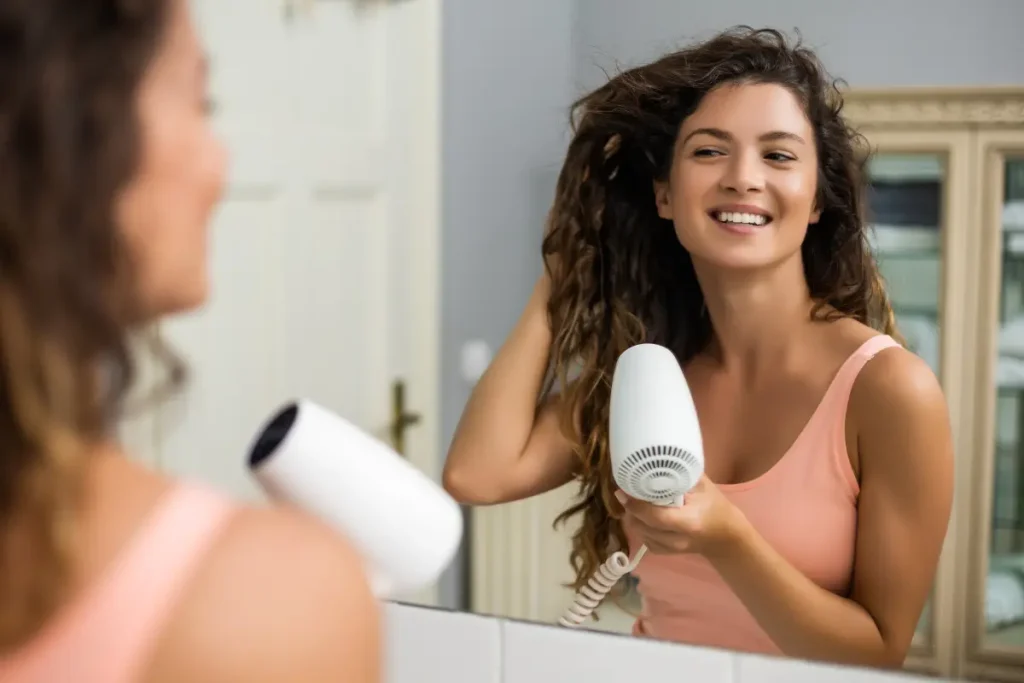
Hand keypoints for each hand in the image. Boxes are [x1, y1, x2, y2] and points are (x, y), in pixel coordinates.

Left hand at [615, 476, 749, 559]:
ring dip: (633, 517)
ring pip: (640, 533)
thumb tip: (657, 460)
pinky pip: (644, 540)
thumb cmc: (714, 506)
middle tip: (628, 493)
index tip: (623, 491)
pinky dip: (640, 527)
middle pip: (642, 526)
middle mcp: (678, 539)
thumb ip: (681, 475)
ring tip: (635, 502)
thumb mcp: (703, 486)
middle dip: (631, 509)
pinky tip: (644, 516)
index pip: (655, 517)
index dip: (636, 504)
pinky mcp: (665, 553)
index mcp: (689, 522)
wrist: (725, 537)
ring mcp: (671, 549)